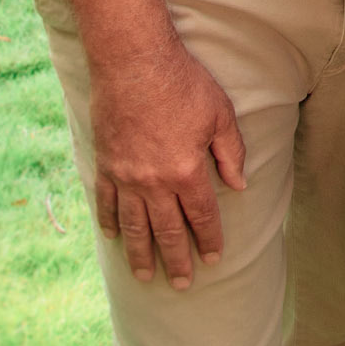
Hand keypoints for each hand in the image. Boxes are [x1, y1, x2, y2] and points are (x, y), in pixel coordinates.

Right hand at [89, 37, 246, 288]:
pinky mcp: (105, 164)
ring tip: (145, 276)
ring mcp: (125, 176)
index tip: (213, 259)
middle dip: (175, 260)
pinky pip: (105, 202)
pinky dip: (109, 221)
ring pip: (133, 225)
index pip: (201, 216)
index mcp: (187, 171)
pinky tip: (113, 236)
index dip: (208, 239)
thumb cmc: (183, 83)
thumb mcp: (220, 113)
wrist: (134, 62)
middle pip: (166, 230)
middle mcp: (154, 182)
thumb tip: (239, 185)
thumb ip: (231, 152)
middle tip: (182, 284)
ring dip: (140, 253)